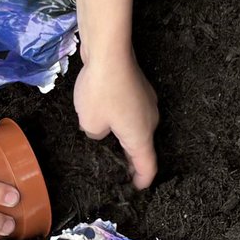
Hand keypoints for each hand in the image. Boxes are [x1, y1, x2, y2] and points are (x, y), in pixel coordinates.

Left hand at [74, 53, 159, 188]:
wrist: (110, 51)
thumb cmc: (101, 92)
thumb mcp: (90, 124)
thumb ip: (96, 137)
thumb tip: (102, 130)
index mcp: (141, 136)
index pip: (147, 166)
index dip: (142, 181)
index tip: (136, 189)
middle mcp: (150, 121)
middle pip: (142, 147)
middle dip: (130, 160)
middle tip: (116, 169)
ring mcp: (147, 102)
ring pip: (137, 127)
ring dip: (125, 137)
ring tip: (107, 143)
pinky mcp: (140, 88)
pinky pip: (133, 111)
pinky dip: (123, 119)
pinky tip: (106, 115)